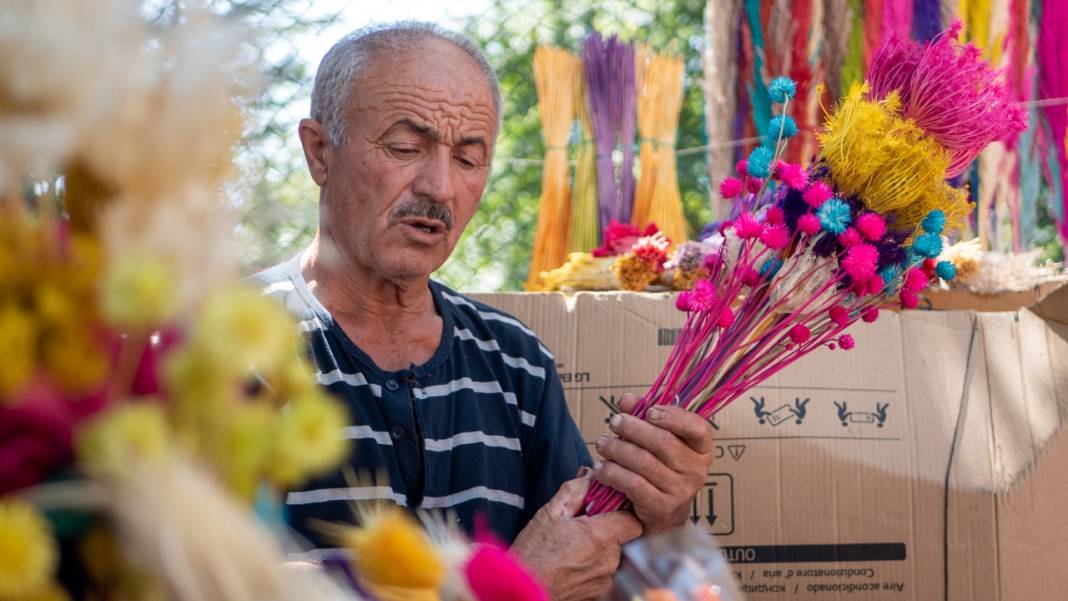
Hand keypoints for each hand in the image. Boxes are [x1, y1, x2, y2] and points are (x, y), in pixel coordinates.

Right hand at [511, 476, 642, 600]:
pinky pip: (603, 572)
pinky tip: (571, 562)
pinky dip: (592, 564)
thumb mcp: (550, 513)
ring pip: (612, 555)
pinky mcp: (599, 593)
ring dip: (599, 547)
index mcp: (602, 536)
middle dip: (607, 529)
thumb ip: (575, 490)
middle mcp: (610, 560)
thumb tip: (591, 476)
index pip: (633, 520)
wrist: (522, 591)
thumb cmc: (533, 552)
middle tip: (581, 525)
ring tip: (572, 546)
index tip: (606, 508)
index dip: (622, 512)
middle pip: (622, 537)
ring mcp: (606, 580)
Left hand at [592, 393, 714, 533]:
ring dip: (618, 449)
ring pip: (644, 462)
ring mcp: (681, 490)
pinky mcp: (662, 507)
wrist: (663, 515)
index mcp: (702, 449)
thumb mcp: (657, 441)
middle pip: (663, 442)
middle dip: (634, 428)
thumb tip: (626, 399)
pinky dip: (612, 473)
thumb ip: (644, 416)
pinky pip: (633, 484)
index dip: (673, 416)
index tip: (649, 410)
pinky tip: (601, 468)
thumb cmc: (660, 469)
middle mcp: (696, 470)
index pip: (698, 427)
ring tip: (603, 443)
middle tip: (614, 422)